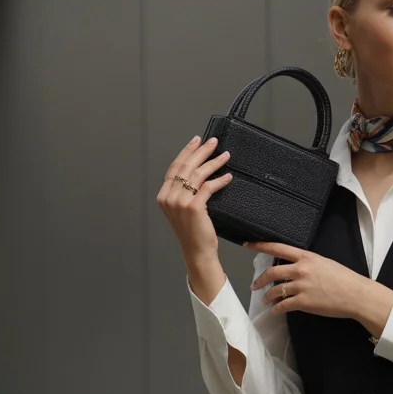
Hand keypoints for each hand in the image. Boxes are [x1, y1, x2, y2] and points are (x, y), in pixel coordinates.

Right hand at [157, 135, 232, 259]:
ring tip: (225, 155)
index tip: (197, 141)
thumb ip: (184, 192)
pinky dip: (220, 180)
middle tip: (213, 142)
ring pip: (198, 174)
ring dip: (213, 162)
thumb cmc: (193, 232)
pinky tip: (228, 177)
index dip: (187, 152)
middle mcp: (169, 198)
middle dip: (201, 151)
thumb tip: (199, 171)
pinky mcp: (193, 207)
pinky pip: (208, 187)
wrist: (197, 252)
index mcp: (163, 196)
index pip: (175, 167)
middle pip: (186, 166)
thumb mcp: (182, 209)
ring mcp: (180, 202)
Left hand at [244, 240, 368, 319]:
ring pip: (275, 290)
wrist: (356, 294)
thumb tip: (296, 267)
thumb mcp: (324, 263)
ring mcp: (301, 286)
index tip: (247, 244)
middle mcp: (301, 269)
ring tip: (264, 300)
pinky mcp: (303, 302)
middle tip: (254, 285)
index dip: (260, 246)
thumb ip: (308, 263)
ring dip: (267, 296)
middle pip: (272, 272)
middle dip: (260, 280)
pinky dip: (276, 309)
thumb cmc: (344, 278)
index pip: (278, 248)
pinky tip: (275, 311)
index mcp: (306, 257)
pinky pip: (283, 305)